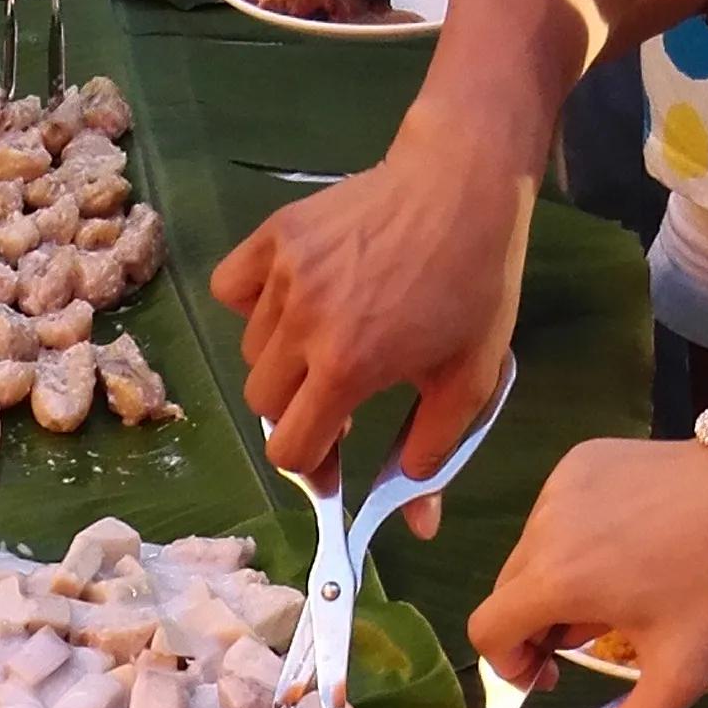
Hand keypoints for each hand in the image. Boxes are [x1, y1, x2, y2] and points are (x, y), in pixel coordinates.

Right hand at [210, 131, 531, 494]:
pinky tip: (294, 300)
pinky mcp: (275, 237)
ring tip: (328, 338)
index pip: (290, 450)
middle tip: (338, 394)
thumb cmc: (475, 284)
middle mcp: (303, 325)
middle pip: (264, 404)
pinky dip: (252, 304)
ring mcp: (283, 276)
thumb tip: (418, 524)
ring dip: (283, 360)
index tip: (334, 460)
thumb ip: (433, 451)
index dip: (313, 467)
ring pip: (251, 352)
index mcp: (348, 367)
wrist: (462, 183)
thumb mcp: (469, 378)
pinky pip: (232, 290)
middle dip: (298, 412)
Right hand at [470, 432, 707, 707]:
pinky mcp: (578, 461)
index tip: (550, 671)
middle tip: (596, 634)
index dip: (508, 663)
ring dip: (559, 581)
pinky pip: (556, 515)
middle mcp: (542, 529)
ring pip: (531, 555)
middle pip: (508, 594)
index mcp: (556, 581)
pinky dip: (575, 538)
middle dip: (540, 625)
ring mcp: (558, 488)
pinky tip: (625, 539)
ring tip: (620, 583)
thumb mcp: (683, 669)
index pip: (487, 631)